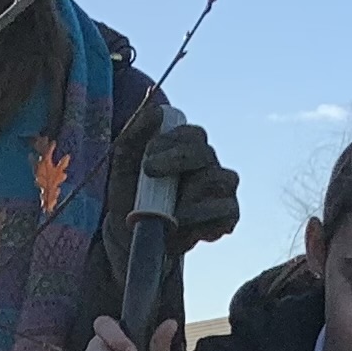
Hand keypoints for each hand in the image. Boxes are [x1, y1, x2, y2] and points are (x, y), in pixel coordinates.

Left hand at [141, 118, 239, 247]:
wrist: (131, 239)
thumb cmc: (130, 197)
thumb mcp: (123, 165)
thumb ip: (134, 135)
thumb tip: (156, 110)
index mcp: (187, 149)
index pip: (192, 134)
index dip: (172, 142)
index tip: (146, 159)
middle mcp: (208, 165)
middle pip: (206, 152)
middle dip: (177, 160)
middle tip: (149, 172)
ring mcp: (221, 190)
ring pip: (219, 178)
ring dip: (189, 194)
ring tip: (166, 212)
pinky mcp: (227, 216)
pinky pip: (227, 210)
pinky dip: (204, 218)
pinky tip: (183, 226)